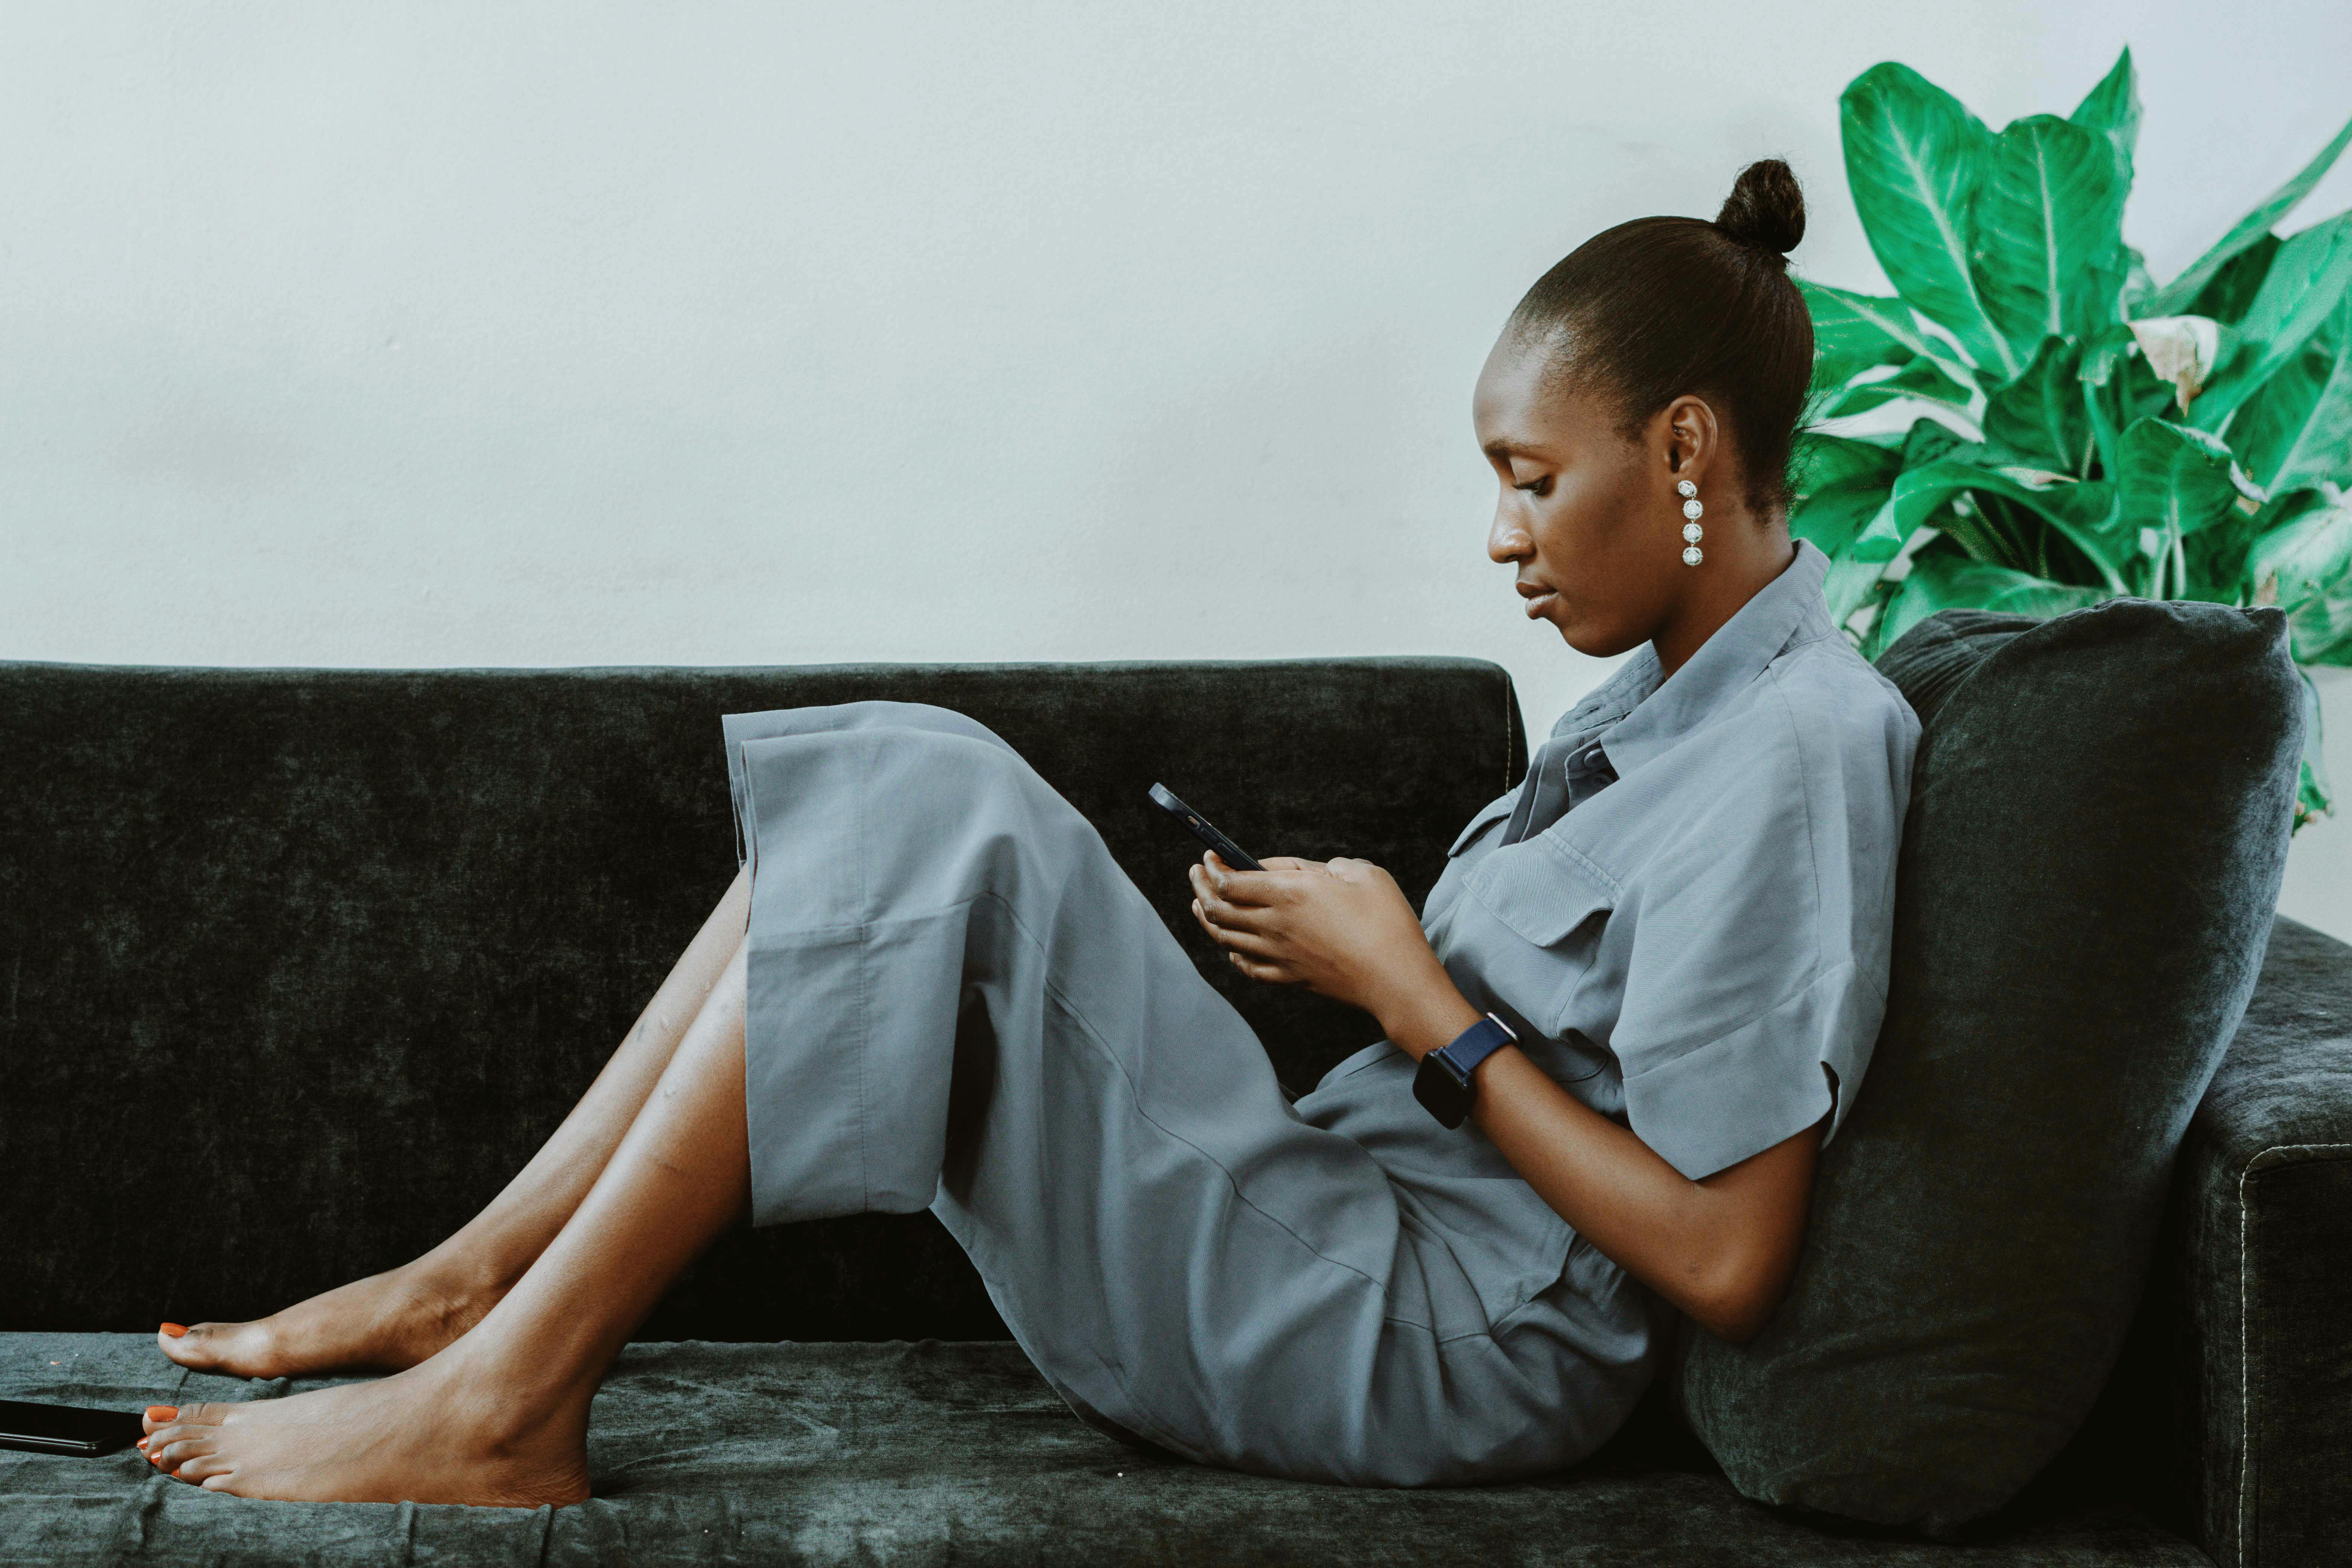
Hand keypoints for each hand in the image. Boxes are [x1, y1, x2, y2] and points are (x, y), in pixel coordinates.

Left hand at [1186, 850, 1443, 1020]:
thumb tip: (1295, 871)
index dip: (1212, 867)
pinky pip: (1248, 967)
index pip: (1230, 881)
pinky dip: (1233, 954)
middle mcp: (1275, 925)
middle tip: (1196, 874)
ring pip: (1225, 937)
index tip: (1209, 857)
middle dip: (1200, 887)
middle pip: (1218, 908)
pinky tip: (1232, 947)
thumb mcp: (1361, 873)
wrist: (1395, 980)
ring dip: (1207, 918)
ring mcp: (1279, 955)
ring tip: (1200, 905)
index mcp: (1289, 894)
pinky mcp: (1290, 978)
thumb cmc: (1385, 922)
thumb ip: (1322, 866)